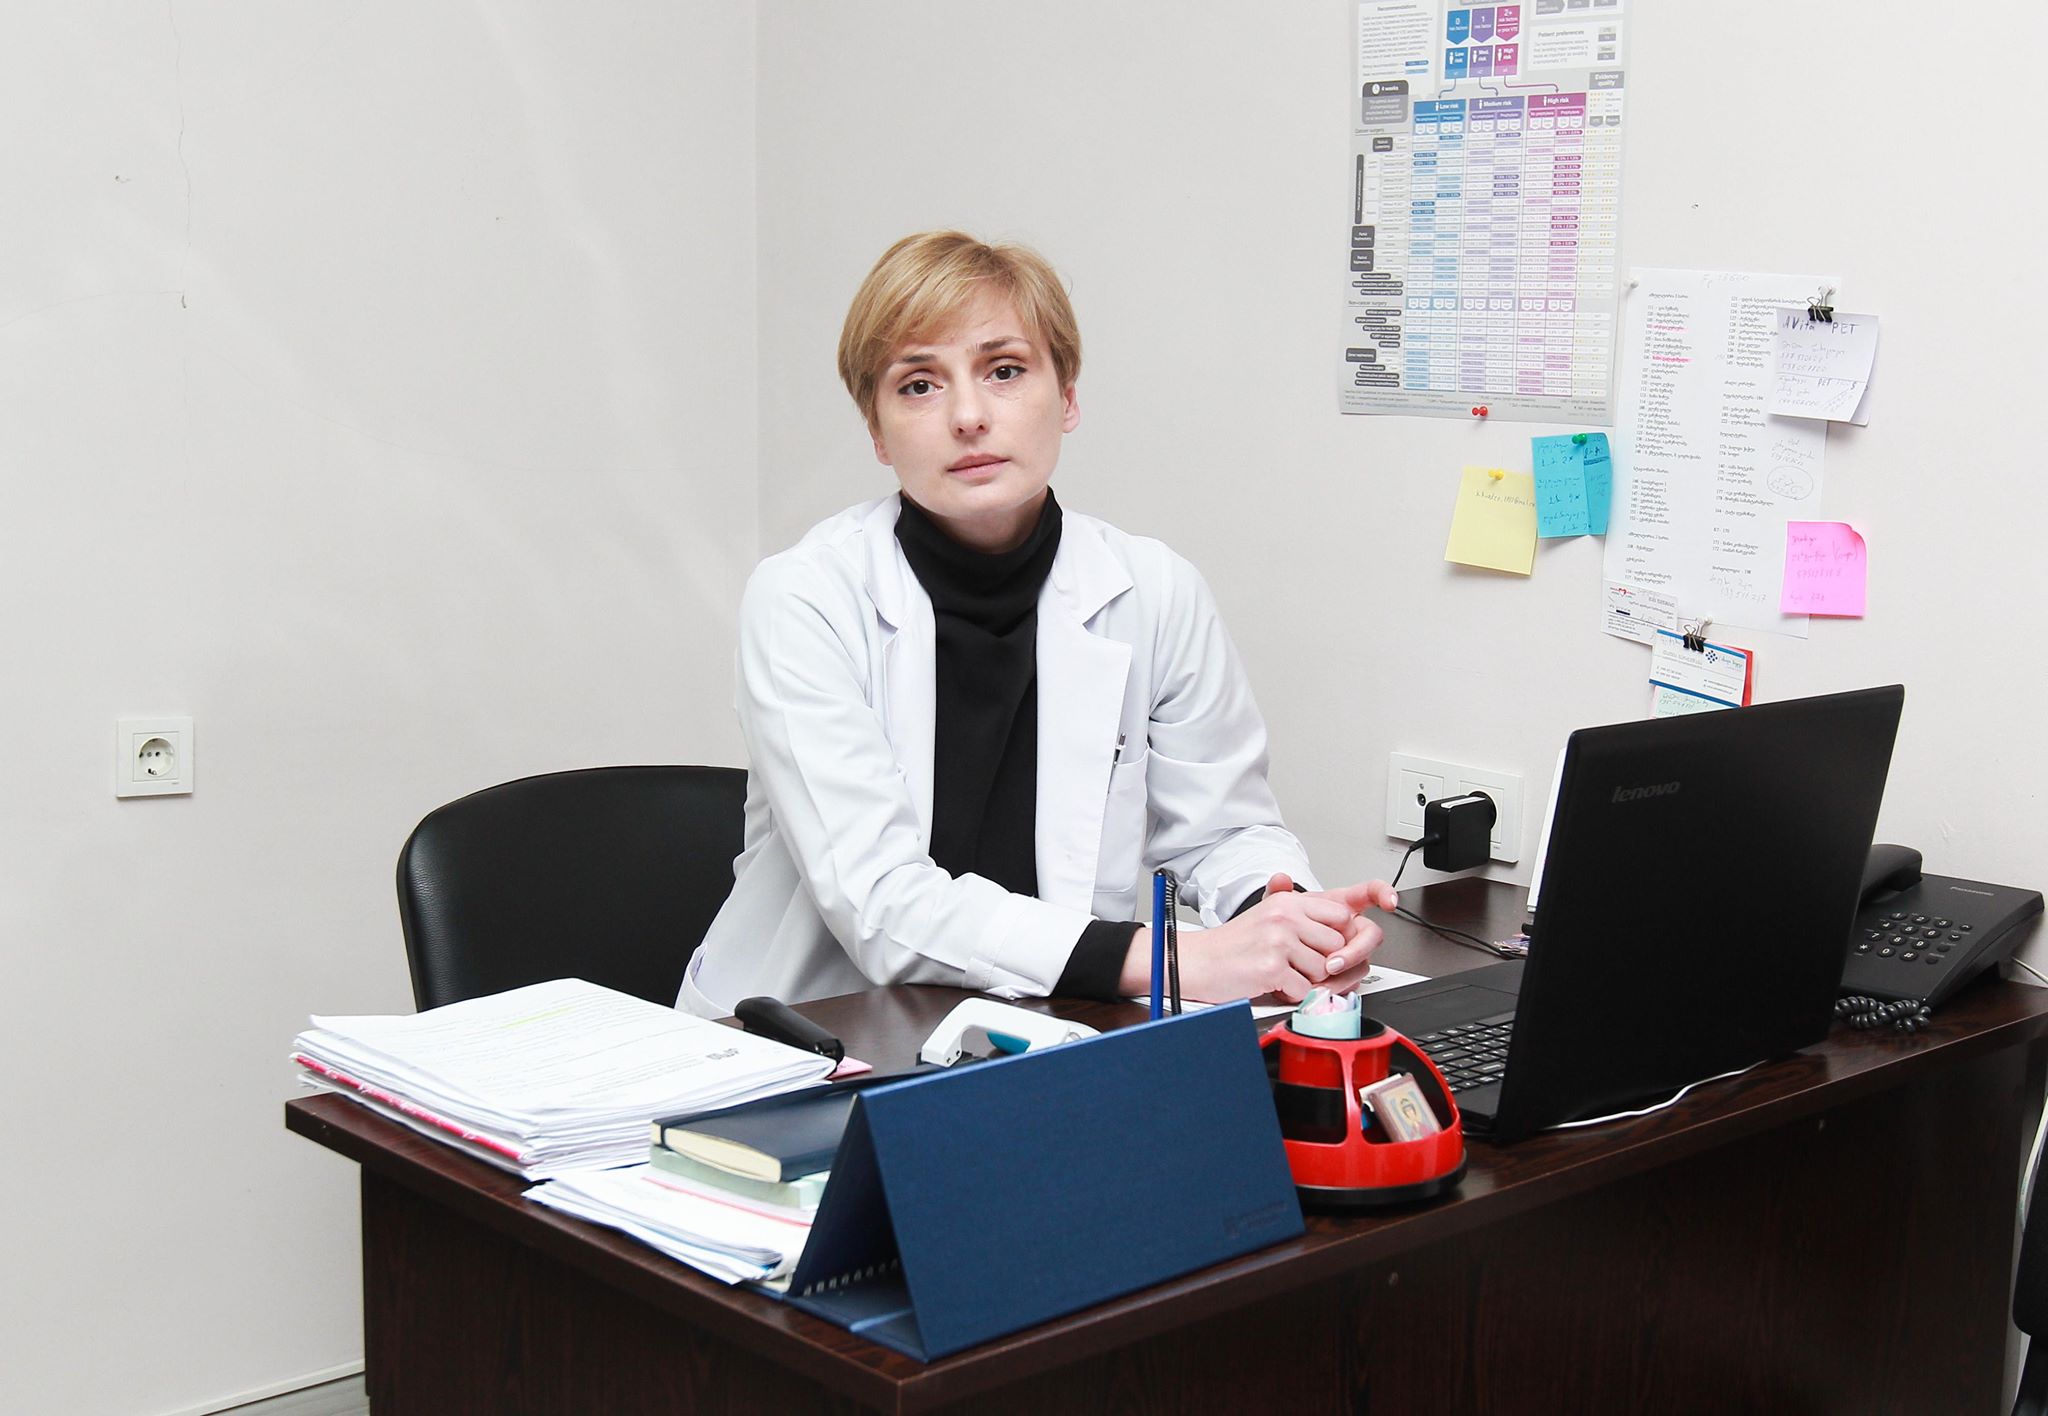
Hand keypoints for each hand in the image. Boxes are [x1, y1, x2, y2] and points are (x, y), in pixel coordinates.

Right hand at [1118, 872, 1397, 1004]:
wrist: (1197, 962)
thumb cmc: (1233, 947)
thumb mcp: (1268, 917)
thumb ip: (1305, 918)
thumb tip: (1347, 926)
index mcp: (1289, 901)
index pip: (1344, 913)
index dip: (1353, 930)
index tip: (1377, 915)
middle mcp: (1286, 914)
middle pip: (1340, 944)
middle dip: (1329, 963)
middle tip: (1307, 968)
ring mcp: (1279, 939)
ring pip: (1325, 970)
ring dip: (1308, 981)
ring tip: (1283, 975)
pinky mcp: (1272, 965)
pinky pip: (1305, 989)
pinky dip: (1291, 995)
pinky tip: (1272, 985)